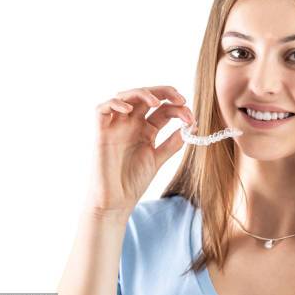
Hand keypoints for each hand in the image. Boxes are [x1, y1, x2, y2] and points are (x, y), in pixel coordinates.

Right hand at [86, 86, 196, 217]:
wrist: (115, 202)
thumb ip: (173, 143)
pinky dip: (115, 103)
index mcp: (146, 129)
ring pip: (125, 96)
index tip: (191, 118)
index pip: (164, 109)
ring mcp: (116, 126)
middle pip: (146, 96)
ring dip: (142, 93)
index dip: (179, 109)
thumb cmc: (133, 181)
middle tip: (180, 99)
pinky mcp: (101, 132)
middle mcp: (131, 124)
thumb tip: (192, 126)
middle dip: (164, 92)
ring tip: (157, 102)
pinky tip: (129, 109)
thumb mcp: (158, 158)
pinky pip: (102, 109)